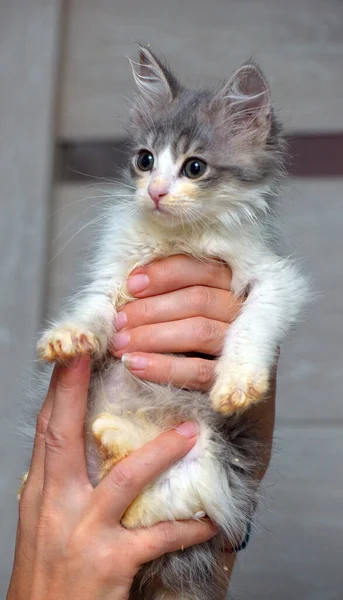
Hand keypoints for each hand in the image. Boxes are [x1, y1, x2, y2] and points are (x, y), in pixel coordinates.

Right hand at [7, 358, 217, 599]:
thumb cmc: (46, 575)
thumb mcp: (45, 524)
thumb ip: (64, 483)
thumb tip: (85, 446)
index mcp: (41, 494)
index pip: (47, 430)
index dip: (59, 388)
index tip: (74, 351)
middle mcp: (56, 506)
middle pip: (65, 437)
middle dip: (77, 391)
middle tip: (102, 353)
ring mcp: (83, 533)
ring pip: (123, 479)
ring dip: (160, 452)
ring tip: (191, 433)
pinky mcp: (111, 562)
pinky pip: (158, 537)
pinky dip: (187, 526)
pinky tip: (211, 519)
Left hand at [112, 254, 276, 578]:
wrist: (219, 430)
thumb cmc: (186, 370)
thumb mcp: (177, 330)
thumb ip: (165, 305)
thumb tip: (126, 285)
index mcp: (233, 295)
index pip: (207, 269)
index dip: (167, 273)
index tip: (130, 284)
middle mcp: (246, 319)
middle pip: (203, 299)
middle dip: (154, 308)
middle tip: (118, 320)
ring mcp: (247, 352)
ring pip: (202, 330)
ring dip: (154, 334)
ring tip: (120, 344)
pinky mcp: (239, 387)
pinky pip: (202, 371)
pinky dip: (164, 366)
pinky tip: (134, 366)